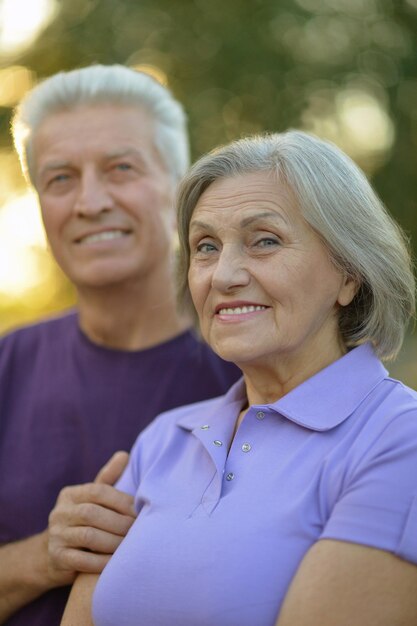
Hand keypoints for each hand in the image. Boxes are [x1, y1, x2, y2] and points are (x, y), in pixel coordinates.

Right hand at [47, 452, 135, 584]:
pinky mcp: (57, 558)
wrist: (52, 556)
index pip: (98, 491)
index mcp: (70, 494)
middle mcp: (59, 512)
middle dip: (119, 522)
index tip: (139, 510)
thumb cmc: (83, 521)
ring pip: (88, 536)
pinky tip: (116, 563)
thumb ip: (108, 478)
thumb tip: (124, 454)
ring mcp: (56, 535)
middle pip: (92, 513)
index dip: (121, 500)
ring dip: (114, 541)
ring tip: (130, 546)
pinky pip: (82, 560)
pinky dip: (102, 562)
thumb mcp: (91, 499)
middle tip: (138, 530)